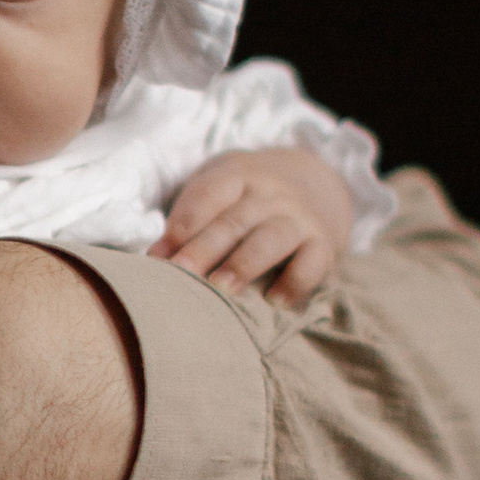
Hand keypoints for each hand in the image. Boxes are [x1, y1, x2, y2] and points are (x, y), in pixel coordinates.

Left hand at [154, 148, 354, 305]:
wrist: (314, 183)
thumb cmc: (246, 199)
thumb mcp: (218, 195)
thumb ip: (188, 221)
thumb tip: (157, 256)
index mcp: (238, 177)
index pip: (211, 193)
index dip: (187, 220)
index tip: (163, 251)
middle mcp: (270, 195)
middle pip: (234, 221)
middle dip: (205, 249)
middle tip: (181, 275)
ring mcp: (298, 218)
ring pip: (272, 239)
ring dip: (245, 264)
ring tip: (222, 289)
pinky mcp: (323, 244)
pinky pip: (313, 262)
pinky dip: (297, 281)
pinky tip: (275, 302)